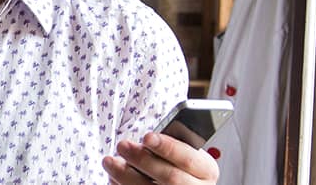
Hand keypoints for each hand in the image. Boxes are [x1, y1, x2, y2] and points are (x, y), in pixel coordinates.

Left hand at [102, 132, 218, 183]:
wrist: (180, 183)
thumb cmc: (177, 162)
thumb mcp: (181, 150)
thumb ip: (169, 145)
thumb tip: (146, 140)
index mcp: (205, 170)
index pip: (188, 158)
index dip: (167, 147)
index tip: (147, 137)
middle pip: (170, 178)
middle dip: (143, 160)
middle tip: (123, 146)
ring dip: (126, 176)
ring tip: (109, 162)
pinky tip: (113, 178)